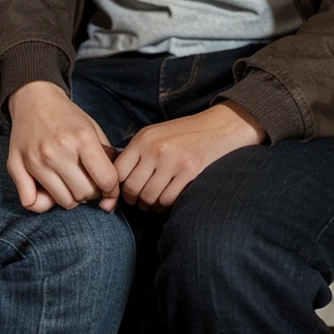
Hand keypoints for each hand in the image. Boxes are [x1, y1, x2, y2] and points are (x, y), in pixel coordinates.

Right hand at [8, 81, 119, 213]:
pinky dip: (42, 203)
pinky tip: (48, 191)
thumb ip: (107, 156)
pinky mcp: (17, 166)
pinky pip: (31, 203)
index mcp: (82, 138)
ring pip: (64, 201)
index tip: (109, 190)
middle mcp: (58, 151)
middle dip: (91, 192)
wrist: (35, 98)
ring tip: (69, 182)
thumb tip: (112, 192)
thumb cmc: (66, 116)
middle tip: (87, 181)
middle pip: (85, 194)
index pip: (106, 180)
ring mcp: (36, 160)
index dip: (112, 190)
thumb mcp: (93, 128)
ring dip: (71, 197)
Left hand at [115, 102, 264, 210]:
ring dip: (149, 205)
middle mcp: (155, 149)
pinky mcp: (190, 172)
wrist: (216, 127)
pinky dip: (164, 206)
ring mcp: (172, 161)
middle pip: (132, 188)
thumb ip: (137, 153)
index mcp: (143, 139)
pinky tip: (166, 201)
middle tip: (138, 201)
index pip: (118, 171)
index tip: (124, 192)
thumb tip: (117, 179)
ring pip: (149, 197)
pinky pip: (168, 200)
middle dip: (133, 200)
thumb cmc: (182, 134)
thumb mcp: (155, 135)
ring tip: (152, 202)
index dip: (118, 187)